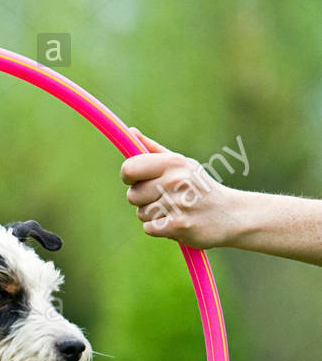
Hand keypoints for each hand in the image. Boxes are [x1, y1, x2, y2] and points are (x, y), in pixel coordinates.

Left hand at [120, 129, 238, 248]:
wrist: (232, 215)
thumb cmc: (201, 187)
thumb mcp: (182, 164)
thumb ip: (154, 150)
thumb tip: (130, 132)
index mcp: (173, 162)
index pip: (129, 168)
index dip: (128, 177)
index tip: (136, 180)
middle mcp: (175, 180)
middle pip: (132, 195)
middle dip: (144, 200)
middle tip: (165, 198)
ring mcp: (177, 204)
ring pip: (141, 213)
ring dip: (154, 215)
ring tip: (175, 210)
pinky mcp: (178, 225)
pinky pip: (149, 228)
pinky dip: (160, 228)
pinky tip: (176, 222)